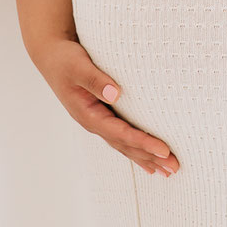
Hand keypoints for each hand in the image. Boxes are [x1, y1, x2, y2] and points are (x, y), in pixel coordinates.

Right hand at [32, 36, 178, 176]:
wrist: (51, 55)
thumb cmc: (65, 59)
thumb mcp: (78, 66)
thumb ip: (95, 80)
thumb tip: (115, 93)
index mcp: (88, 115)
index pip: (121, 134)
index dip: (143, 142)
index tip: (164, 150)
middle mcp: (93, 122)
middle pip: (125, 145)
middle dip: (150, 157)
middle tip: (175, 168)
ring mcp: (97, 121)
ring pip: (125, 145)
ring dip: (146, 158)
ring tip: (167, 171)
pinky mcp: (102, 115)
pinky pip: (122, 137)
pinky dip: (136, 148)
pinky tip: (148, 159)